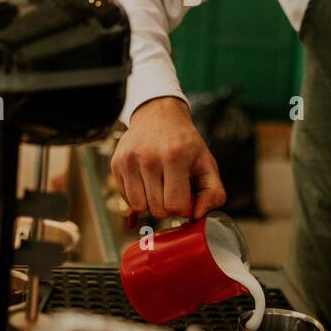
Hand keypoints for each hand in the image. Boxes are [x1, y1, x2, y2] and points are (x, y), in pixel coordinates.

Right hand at [111, 96, 225, 219]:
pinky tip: (146, 181)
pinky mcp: (116, 164)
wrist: (158, 115)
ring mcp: (129, 160)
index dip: (183, 207)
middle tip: (172, 189)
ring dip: (151, 203)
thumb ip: (213, 193)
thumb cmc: (185, 143)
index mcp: (175, 156)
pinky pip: (126, 198)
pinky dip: (137, 196)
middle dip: (167, 206)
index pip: (175, 205)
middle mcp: (149, 157)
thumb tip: (198, 215)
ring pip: (139, 207)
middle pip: (157, 209)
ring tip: (159, 186)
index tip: (185, 195)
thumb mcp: (207, 163)